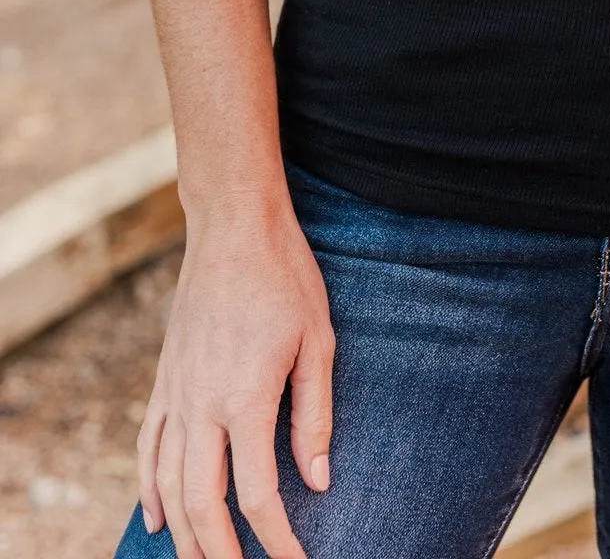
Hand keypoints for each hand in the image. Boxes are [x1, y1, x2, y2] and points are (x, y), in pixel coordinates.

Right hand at [137, 188, 335, 558]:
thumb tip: (318, 482)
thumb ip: (314, 417)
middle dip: (221, 555)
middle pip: (201, 505)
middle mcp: (200, 405)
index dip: (277, 541)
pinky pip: (148, 448)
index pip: (256, 496)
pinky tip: (156, 519)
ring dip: (184, 536)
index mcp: (244, 399)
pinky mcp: (163, 380)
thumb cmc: (286, 278)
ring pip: (168, 486)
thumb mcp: (318, 342)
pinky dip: (149, 490)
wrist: (233, 226)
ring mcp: (175, 394)